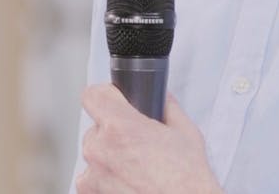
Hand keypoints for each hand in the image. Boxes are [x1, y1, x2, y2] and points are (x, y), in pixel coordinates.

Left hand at [76, 85, 222, 193]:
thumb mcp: (186, 132)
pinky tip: (128, 181)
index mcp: (121, 127)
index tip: (115, 101)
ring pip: (94, 153)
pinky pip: (91, 177)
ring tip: (136, 167)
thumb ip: (167, 108)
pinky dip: (105, 178)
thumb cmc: (187, 179)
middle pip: (96, 127)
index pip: (93, 95)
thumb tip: (161, 98)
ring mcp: (93, 175)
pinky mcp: (91, 192)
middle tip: (137, 142)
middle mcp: (101, 149)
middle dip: (114, 131)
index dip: (106, 95)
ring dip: (109, 156)